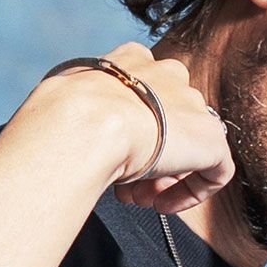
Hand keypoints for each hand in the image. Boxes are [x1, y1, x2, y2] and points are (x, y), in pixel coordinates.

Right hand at [37, 42, 236, 214]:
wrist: (87, 122)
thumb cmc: (62, 117)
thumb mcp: (64, 105)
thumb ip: (75, 113)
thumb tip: (51, 126)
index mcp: (131, 61)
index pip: (143, 95)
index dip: (132, 133)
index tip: (114, 159)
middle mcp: (167, 74)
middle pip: (168, 121)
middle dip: (150, 159)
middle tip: (128, 188)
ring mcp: (193, 105)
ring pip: (189, 146)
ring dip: (164, 177)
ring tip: (140, 199)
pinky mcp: (212, 138)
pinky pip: (216, 171)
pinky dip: (192, 193)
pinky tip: (164, 204)